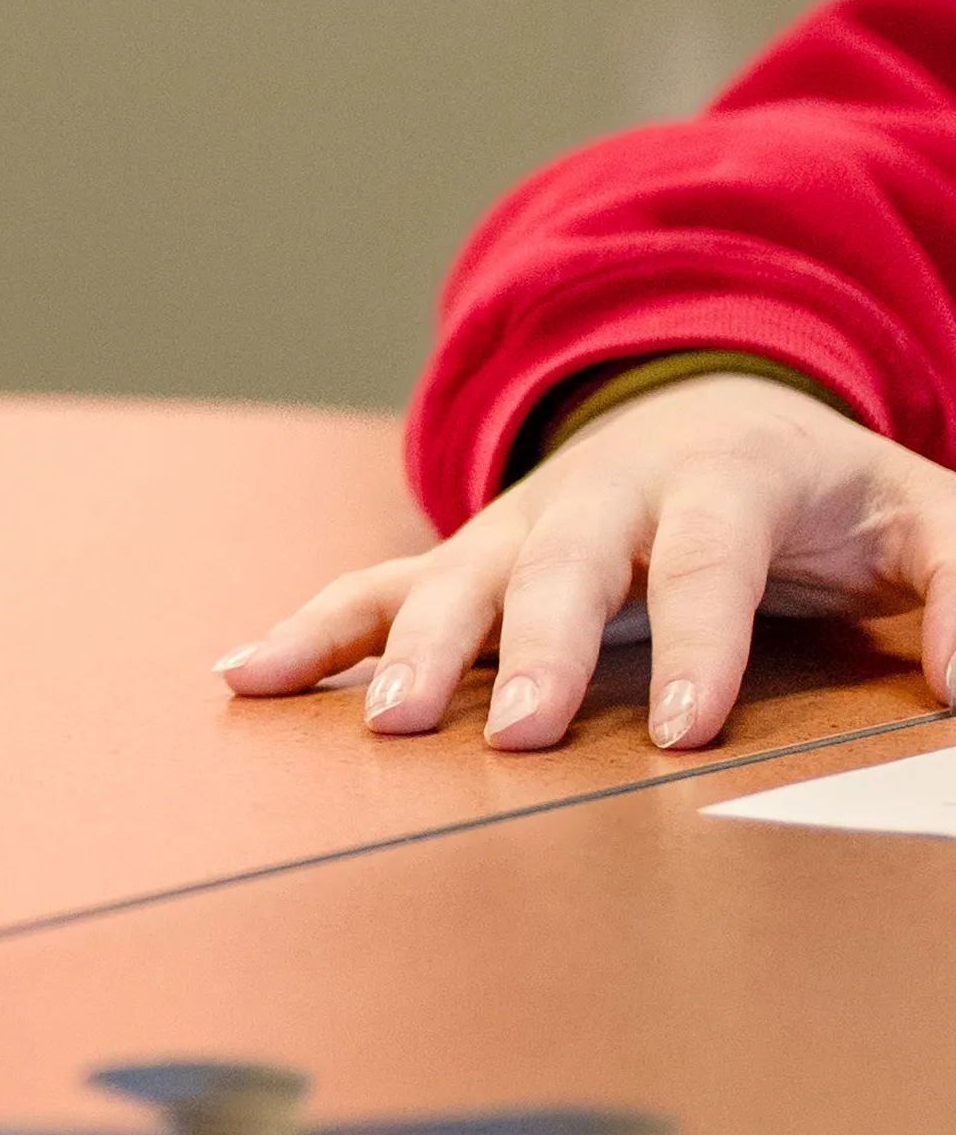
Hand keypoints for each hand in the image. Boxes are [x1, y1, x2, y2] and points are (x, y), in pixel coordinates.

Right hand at [218, 370, 955, 753]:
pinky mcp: (469, 555)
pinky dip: (312, 630)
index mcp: (718, 477)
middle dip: (529, 653)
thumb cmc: (828, 492)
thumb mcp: (927, 519)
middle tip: (505, 737)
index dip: (693, 640)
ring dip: (408, 648)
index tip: (682, 733)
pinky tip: (246, 675)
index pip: (702, 557)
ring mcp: (522, 522)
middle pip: (558, 568)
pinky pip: (378, 588)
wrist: (712, 397)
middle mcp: (601, 494)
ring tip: (381, 723)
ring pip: (453, 576)